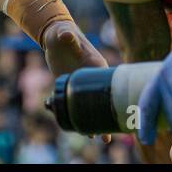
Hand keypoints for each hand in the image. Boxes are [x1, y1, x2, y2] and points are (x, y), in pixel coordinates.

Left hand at [41, 19, 110, 143]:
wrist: (53, 35)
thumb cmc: (61, 33)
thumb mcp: (63, 33)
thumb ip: (67, 36)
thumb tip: (67, 35)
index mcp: (95, 65)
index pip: (107, 85)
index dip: (113, 100)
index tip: (117, 115)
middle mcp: (91, 76)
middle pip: (101, 99)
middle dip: (103, 117)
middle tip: (107, 139)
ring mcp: (81, 82)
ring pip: (88, 104)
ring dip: (90, 120)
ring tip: (94, 138)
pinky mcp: (70, 85)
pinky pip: (74, 102)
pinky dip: (75, 112)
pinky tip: (75, 126)